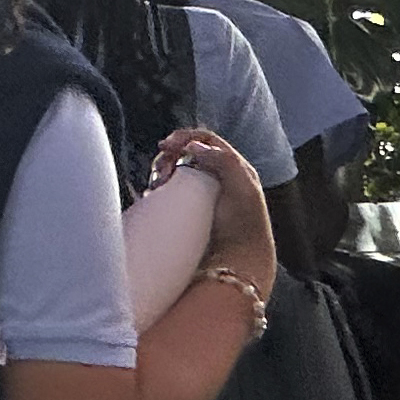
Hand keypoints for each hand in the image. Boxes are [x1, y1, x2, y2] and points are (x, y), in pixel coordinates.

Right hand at [152, 127, 276, 294]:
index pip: (206, 140)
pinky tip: (155, 196)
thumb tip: (193, 147)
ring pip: (175, 171)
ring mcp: (201, 194)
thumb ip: (223, 161)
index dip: (185, 137)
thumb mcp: (242, 189)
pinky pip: (168, 191)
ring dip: (162, 172)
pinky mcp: (188, 211)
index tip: (165, 145)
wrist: (235, 262)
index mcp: (234, 168)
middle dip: (169, 156)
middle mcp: (217, 177)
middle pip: (186, 153)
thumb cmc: (243, 227)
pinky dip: (159, 189)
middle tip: (161, 171)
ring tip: (158, 184)